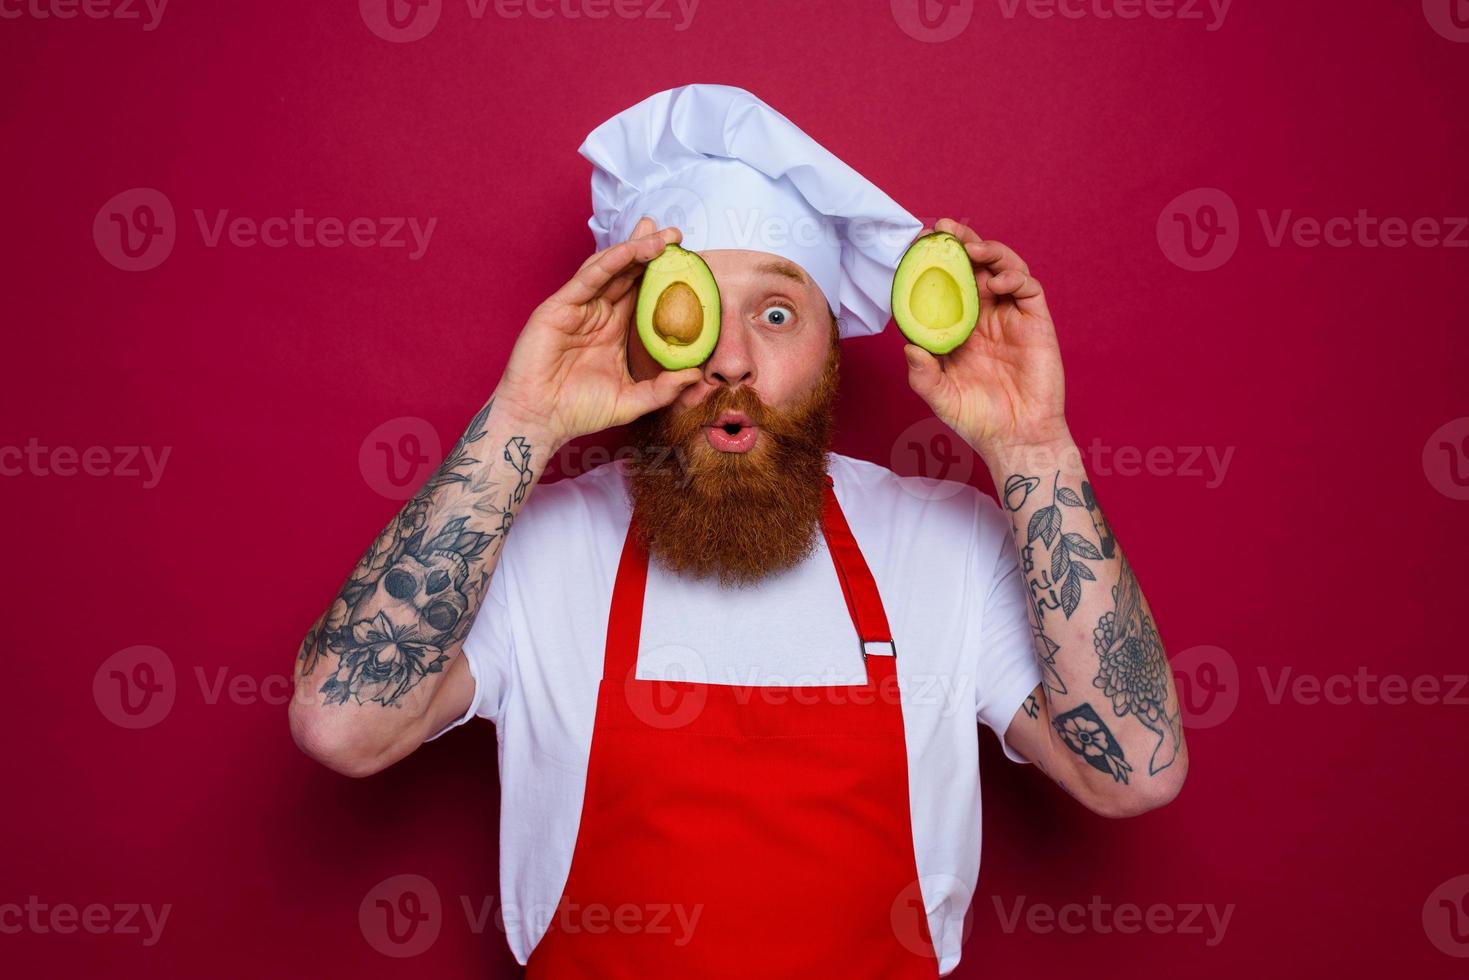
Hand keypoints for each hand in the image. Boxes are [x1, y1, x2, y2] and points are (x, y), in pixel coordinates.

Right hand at [496, 217, 702, 449]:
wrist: (540, 420)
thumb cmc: (579, 412)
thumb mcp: (631, 401)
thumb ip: (663, 389)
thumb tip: (696, 375)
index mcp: (613, 330)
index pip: (641, 294)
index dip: (661, 275)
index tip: (688, 261)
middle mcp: (597, 314)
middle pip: (627, 273)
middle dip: (650, 250)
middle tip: (676, 233)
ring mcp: (578, 308)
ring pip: (609, 269)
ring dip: (634, 248)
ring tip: (659, 233)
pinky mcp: (559, 308)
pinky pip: (587, 279)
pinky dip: (610, 261)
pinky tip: (631, 250)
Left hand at [903, 218, 1068, 458]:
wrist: (1017, 438)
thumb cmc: (977, 420)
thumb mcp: (940, 397)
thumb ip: (923, 374)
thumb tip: (908, 345)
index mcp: (959, 328)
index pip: (946, 285)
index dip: (934, 263)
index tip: (916, 245)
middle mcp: (985, 316)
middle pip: (974, 267)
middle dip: (960, 244)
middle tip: (944, 229)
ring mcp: (1011, 317)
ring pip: (1003, 268)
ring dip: (988, 251)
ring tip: (971, 247)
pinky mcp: (1036, 322)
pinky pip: (1027, 288)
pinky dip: (1013, 276)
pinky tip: (997, 281)